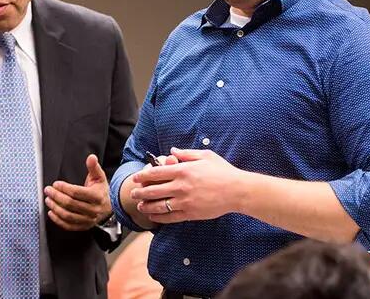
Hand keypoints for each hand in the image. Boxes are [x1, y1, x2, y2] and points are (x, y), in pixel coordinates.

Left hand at [44, 154, 111, 230]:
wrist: (110, 207)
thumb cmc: (101, 191)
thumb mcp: (99, 177)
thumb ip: (94, 167)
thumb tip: (91, 157)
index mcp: (97, 197)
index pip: (77, 192)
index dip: (64, 188)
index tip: (56, 184)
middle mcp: (93, 210)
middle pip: (70, 204)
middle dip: (56, 196)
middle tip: (48, 190)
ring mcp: (89, 220)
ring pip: (68, 216)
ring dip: (55, 208)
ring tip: (48, 200)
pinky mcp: (84, 226)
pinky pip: (69, 226)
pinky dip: (58, 221)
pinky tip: (51, 213)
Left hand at [129, 147, 244, 223]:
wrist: (237, 191)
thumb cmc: (223, 171)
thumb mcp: (205, 156)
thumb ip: (186, 153)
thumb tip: (172, 151)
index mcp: (183, 170)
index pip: (156, 173)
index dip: (143, 175)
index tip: (136, 178)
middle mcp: (181, 186)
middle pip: (153, 190)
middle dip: (140, 192)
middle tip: (133, 193)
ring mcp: (185, 201)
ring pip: (159, 206)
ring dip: (146, 206)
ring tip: (140, 206)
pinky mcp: (190, 213)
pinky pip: (170, 217)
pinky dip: (159, 218)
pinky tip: (154, 217)